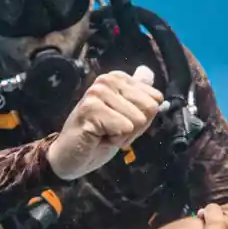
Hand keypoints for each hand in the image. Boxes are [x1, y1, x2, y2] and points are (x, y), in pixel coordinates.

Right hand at [47, 66, 163, 180]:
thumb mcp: (125, 114)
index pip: (156, 99)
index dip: (143, 119)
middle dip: (135, 128)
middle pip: (150, 108)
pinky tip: (98, 138)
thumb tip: (147, 72)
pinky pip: (124, 129)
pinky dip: (114, 141)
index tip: (121, 123)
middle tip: (112, 130)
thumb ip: (138, 93)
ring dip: (123, 136)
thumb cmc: (99, 136)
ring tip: (104, 134)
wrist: (71, 156)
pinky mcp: (90, 109)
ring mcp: (97, 93)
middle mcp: (107, 80)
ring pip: (138, 120)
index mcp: (117, 78)